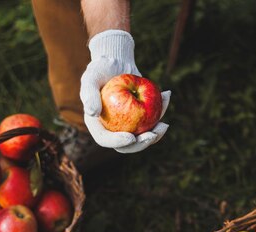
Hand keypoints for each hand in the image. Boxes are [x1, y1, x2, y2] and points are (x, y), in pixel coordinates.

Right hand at [80, 30, 169, 151]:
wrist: (116, 62)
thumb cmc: (100, 69)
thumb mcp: (91, 77)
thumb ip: (88, 94)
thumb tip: (92, 113)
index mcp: (97, 124)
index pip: (105, 139)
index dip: (117, 142)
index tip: (131, 137)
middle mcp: (112, 128)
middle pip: (126, 144)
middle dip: (141, 144)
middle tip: (152, 135)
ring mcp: (127, 125)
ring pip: (142, 137)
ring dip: (155, 135)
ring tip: (164, 125)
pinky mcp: (140, 118)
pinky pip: (151, 121)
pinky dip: (160, 112)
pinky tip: (166, 98)